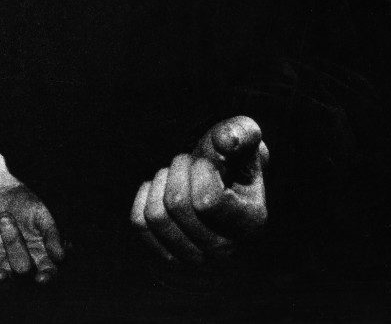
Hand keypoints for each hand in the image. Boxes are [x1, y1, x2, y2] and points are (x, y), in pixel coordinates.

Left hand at [0, 183, 64, 300]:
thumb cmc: (23, 201)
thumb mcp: (39, 212)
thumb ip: (51, 232)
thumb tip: (61, 257)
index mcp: (42, 253)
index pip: (49, 272)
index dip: (47, 278)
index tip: (42, 277)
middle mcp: (24, 264)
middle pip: (25, 271)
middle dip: (17, 250)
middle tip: (7, 218)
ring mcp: (3, 267)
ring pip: (5, 283)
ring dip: (3, 282)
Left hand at [130, 115, 268, 264]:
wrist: (220, 180)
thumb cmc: (232, 158)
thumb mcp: (244, 138)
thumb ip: (241, 132)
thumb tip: (226, 141)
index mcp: (250, 222)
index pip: (207, 200)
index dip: (200, 169)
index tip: (207, 161)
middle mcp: (224, 249)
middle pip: (177, 204)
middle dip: (179, 168)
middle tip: (191, 163)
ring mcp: (195, 258)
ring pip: (156, 215)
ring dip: (163, 180)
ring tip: (178, 174)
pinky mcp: (169, 256)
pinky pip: (140, 222)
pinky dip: (147, 195)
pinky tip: (163, 189)